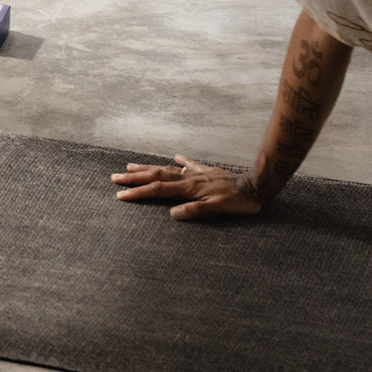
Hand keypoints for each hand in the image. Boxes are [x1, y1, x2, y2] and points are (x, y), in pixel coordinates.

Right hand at [111, 156, 262, 219]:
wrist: (256, 185)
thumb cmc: (238, 201)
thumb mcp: (217, 209)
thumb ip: (194, 211)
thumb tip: (172, 214)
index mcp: (188, 188)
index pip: (157, 190)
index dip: (138, 193)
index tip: (120, 195)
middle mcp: (188, 178)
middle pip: (156, 176)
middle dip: (134, 177)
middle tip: (114, 177)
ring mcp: (196, 173)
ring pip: (166, 169)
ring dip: (148, 168)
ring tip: (131, 165)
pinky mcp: (207, 171)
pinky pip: (189, 164)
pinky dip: (179, 161)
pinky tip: (174, 157)